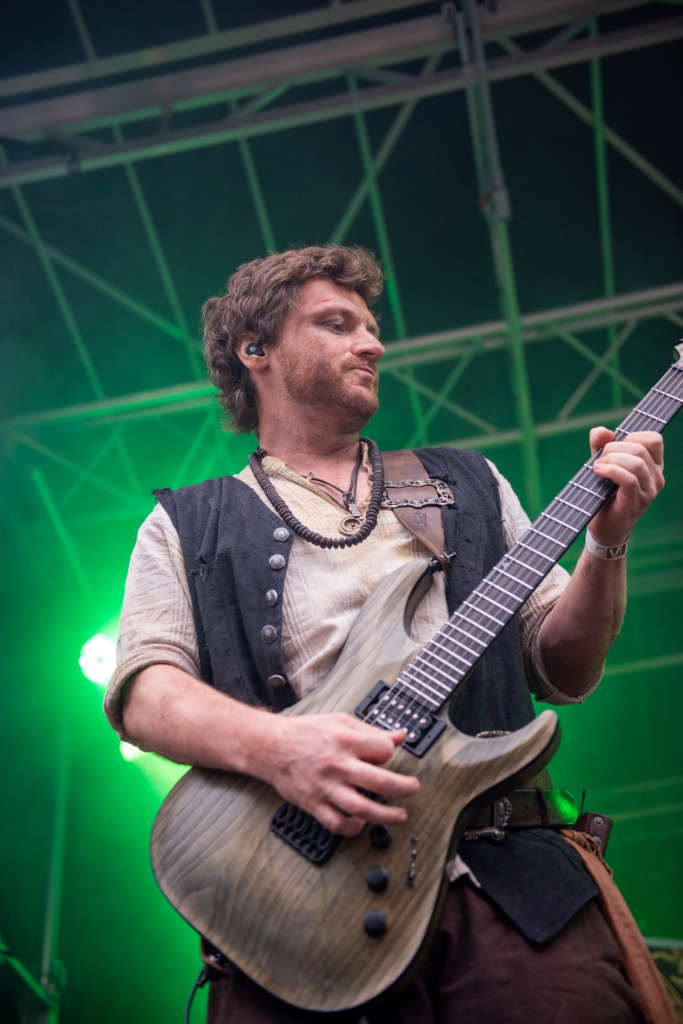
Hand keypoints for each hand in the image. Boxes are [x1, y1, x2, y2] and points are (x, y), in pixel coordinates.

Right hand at [254, 712, 419, 836]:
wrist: (271, 747)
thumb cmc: (305, 732)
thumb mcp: (339, 721)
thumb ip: (371, 730)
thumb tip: (399, 735)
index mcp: (345, 740)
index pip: (383, 750)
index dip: (389, 753)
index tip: (386, 756)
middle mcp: (338, 765)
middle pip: (380, 781)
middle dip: (404, 788)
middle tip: (413, 789)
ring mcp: (326, 787)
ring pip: (363, 808)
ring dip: (386, 816)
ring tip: (400, 816)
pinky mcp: (314, 804)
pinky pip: (337, 824)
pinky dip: (353, 828)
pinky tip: (362, 824)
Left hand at [588, 427, 663, 545]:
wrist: (604, 527)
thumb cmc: (604, 493)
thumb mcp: (602, 462)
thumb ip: (600, 444)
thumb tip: (604, 432)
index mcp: (653, 464)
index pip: (653, 439)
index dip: (631, 436)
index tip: (613, 447)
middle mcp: (656, 476)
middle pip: (641, 448)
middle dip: (614, 448)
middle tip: (599, 459)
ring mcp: (650, 490)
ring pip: (637, 462)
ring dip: (611, 460)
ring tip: (597, 467)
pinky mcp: (637, 501)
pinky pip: (629, 479)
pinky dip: (611, 471)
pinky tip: (599, 472)